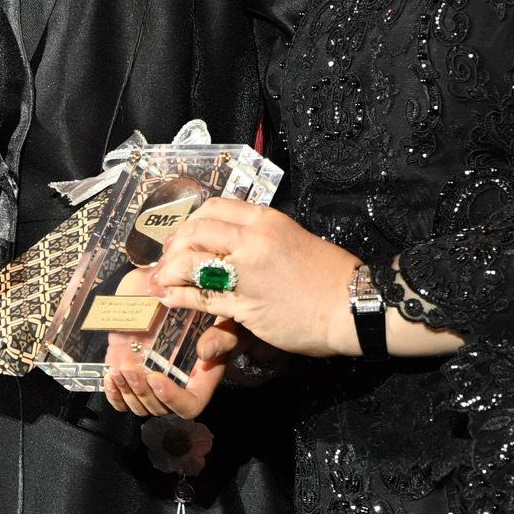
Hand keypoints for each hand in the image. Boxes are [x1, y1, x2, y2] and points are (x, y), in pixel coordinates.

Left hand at [103, 278, 233, 416]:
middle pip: (160, 409)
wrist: (176, 292)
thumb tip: (205, 352)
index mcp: (202, 378)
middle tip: (130, 368)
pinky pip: (123, 400)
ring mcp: (154, 383)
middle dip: (142, 392)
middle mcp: (177, 386)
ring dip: (126, 392)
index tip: (156, 377)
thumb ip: (221, 334)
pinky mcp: (136, 377)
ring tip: (118, 370)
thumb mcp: (223, 317)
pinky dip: (114, 395)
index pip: (190, 405)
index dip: (172, 399)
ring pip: (139, 406)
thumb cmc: (205, 309)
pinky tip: (110, 377)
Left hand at [147, 197, 360, 356]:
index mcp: (266, 220)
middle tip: (167, 259)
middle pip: (196, 230)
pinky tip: (170, 298)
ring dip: (168, 270)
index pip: (215, 208)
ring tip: (161, 280)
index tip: (184, 235)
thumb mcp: (295, 240)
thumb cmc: (329, 275)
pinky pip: (200, 297)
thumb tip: (236, 242)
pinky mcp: (245, 303)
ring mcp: (247, 271)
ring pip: (190, 261)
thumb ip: (262, 238)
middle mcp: (253, 240)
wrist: (352, 305)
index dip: (192, 221)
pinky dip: (178, 296)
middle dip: (174, 244)